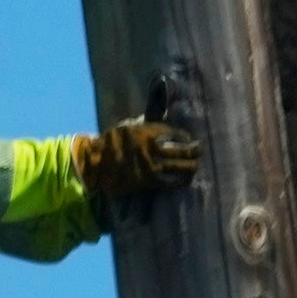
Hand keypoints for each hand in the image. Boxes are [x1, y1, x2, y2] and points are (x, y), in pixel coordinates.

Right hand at [79, 118, 200, 199]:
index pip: (175, 134)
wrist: (97, 164)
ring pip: (180, 168)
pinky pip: (171, 183)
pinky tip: (187, 179)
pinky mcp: (149, 182)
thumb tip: (160, 114)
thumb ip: (146, 122)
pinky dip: (181, 181)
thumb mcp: (129, 125)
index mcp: (148, 132)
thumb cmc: (112, 142)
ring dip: (191, 166)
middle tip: (199, 150)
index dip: (186, 137)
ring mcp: (152, 167)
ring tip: (196, 164)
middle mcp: (153, 149)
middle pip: (183, 151)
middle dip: (194, 151)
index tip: (190, 138)